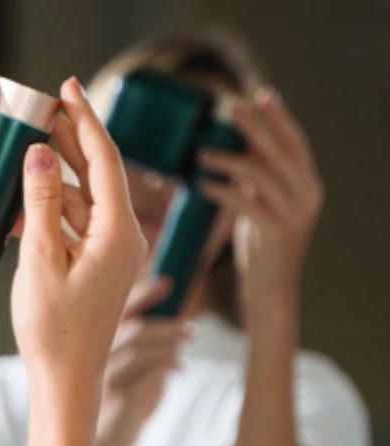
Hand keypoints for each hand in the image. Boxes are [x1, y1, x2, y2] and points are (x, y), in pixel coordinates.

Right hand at [10, 78, 146, 382]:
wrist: (66, 382)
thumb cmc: (55, 332)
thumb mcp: (40, 260)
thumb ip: (42, 203)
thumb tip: (40, 155)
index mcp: (118, 233)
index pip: (105, 159)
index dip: (85, 118)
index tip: (68, 88)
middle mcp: (123, 238)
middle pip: (97, 172)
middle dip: (70, 139)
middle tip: (42, 110)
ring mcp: (111, 252)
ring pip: (84, 197)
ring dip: (56, 175)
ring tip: (26, 149)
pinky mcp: (97, 264)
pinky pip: (75, 223)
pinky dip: (51, 210)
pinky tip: (22, 205)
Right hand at [95, 277, 192, 445]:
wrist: (103, 437)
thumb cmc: (120, 393)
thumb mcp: (130, 361)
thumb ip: (144, 339)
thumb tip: (176, 314)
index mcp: (98, 339)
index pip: (118, 309)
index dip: (143, 294)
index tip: (168, 283)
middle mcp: (96, 354)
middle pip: (132, 328)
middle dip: (166, 323)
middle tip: (190, 326)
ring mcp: (104, 376)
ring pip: (140, 350)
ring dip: (170, 343)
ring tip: (189, 340)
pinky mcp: (116, 398)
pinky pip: (146, 375)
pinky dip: (168, 364)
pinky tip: (179, 365)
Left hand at [199, 87, 322, 327]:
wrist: (271, 289)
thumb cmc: (261, 243)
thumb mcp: (264, 203)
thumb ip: (258, 177)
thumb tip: (232, 145)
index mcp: (307, 184)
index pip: (296, 143)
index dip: (280, 118)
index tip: (263, 94)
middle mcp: (307, 195)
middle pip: (280, 152)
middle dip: (256, 126)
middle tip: (231, 107)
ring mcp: (293, 215)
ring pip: (262, 175)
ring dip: (229, 159)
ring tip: (201, 153)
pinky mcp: (274, 233)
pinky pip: (247, 204)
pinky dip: (222, 191)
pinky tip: (202, 184)